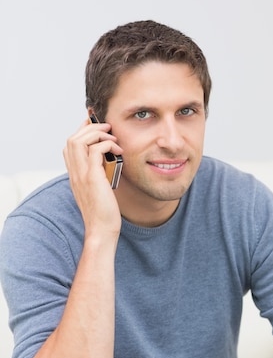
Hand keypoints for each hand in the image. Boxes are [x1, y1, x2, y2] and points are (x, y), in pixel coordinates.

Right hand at [63, 118, 123, 236]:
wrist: (101, 229)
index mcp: (74, 174)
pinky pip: (95, 150)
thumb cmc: (103, 212)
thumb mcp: (98, 189)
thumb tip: (108, 161)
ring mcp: (81, 175)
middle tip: (107, 128)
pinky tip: (117, 151)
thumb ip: (98, 174)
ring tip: (113, 138)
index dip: (82, 132)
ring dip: (98, 133)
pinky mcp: (92, 178)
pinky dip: (106, 144)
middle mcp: (74, 172)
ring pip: (79, 140)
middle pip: (72, 138)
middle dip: (90, 127)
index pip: (69, 145)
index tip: (98, 128)